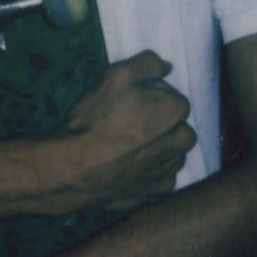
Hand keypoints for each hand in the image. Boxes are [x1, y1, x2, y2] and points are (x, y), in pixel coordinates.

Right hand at [63, 50, 195, 212]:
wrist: (75, 167)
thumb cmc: (96, 118)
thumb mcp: (118, 74)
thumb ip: (148, 63)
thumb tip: (167, 67)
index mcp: (176, 110)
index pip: (170, 96)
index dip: (148, 96)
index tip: (126, 102)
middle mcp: (181, 141)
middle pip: (175, 125)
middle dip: (158, 123)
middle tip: (127, 123)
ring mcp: (169, 170)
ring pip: (170, 152)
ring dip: (156, 148)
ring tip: (125, 146)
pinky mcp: (155, 192)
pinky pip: (159, 178)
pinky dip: (148, 172)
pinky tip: (127, 167)